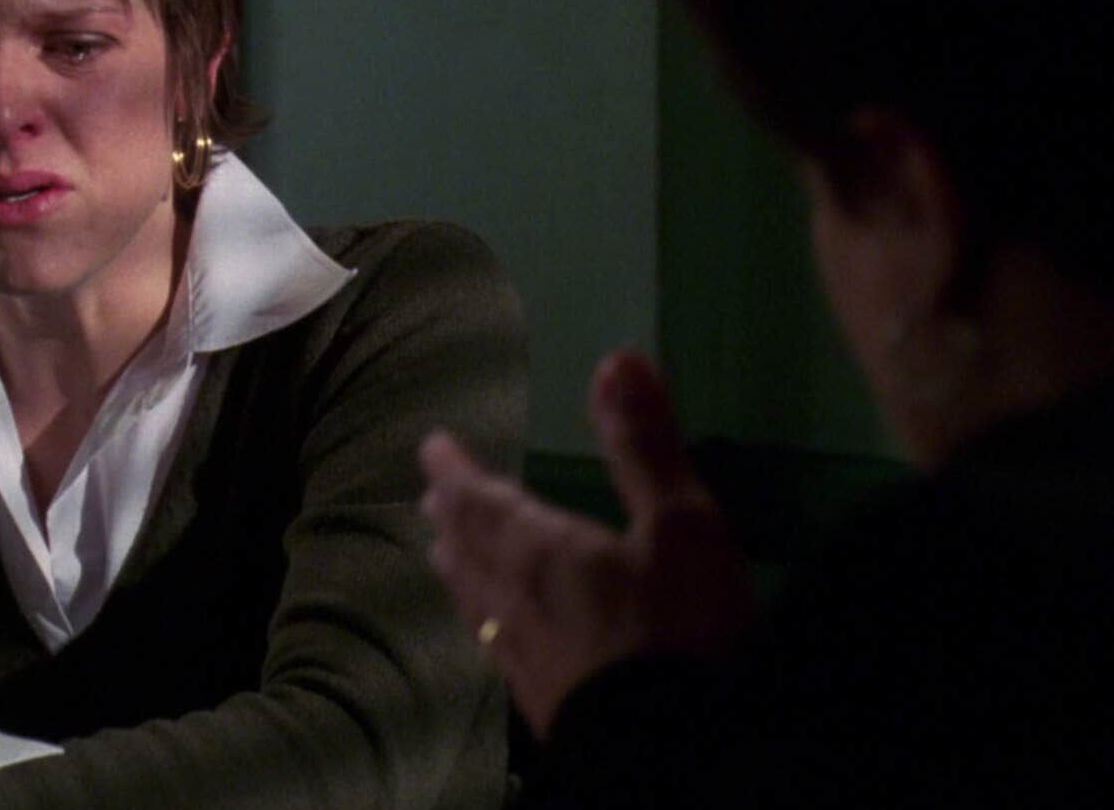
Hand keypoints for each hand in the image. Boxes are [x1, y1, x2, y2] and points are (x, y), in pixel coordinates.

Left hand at [419, 350, 750, 736]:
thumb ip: (646, 446)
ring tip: (447, 556)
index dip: (457, 471)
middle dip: (453, 519)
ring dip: (459, 569)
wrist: (676, 755)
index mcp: (541, 551)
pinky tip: (499, 636)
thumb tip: (617, 358)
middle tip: (432, 500)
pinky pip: (498, 646)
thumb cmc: (679, 633)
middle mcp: (517, 603)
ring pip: (477, 602)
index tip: (432, 448)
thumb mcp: (682, 527)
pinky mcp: (545, 705)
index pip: (482, 500)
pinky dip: (486, 619)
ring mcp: (526, 660)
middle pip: (470, 551)